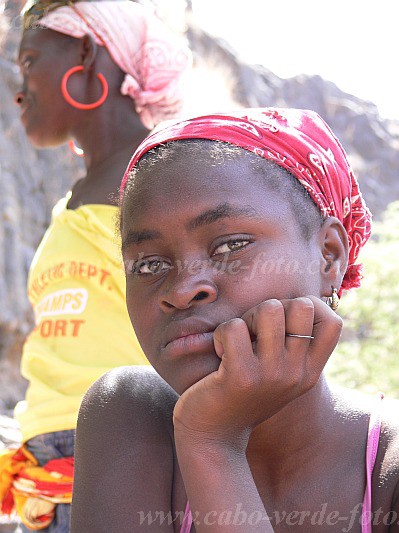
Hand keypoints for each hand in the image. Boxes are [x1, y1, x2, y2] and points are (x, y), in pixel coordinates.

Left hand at [173, 296, 341, 447]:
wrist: (212, 438)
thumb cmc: (241, 396)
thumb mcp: (278, 376)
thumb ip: (291, 348)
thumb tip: (292, 303)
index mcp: (309, 372)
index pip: (333, 322)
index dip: (309, 306)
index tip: (282, 319)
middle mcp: (296, 373)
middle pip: (301, 306)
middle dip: (272, 306)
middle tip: (253, 330)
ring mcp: (271, 375)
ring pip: (269, 309)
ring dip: (246, 317)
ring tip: (236, 340)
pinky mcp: (242, 376)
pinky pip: (234, 327)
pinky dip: (220, 333)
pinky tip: (219, 353)